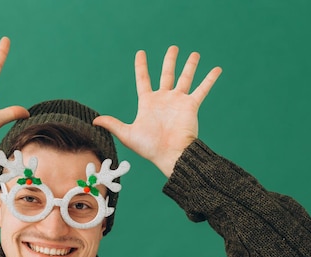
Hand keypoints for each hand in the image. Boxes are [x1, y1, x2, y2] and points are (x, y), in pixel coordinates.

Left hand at [93, 46, 221, 176]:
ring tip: (194, 54)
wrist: (170, 155)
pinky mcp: (191, 106)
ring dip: (190, 66)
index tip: (141, 53)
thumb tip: (94, 120)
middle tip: (173, 48)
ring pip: (185, 78)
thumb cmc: (149, 148)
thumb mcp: (127, 134)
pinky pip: (202, 89)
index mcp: (148, 103)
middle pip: (167, 74)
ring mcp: (178, 101)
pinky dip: (209, 79)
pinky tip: (216, 69)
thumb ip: (113, 124)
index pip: (143, 79)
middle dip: (170, 61)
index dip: (141, 66)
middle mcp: (164, 99)